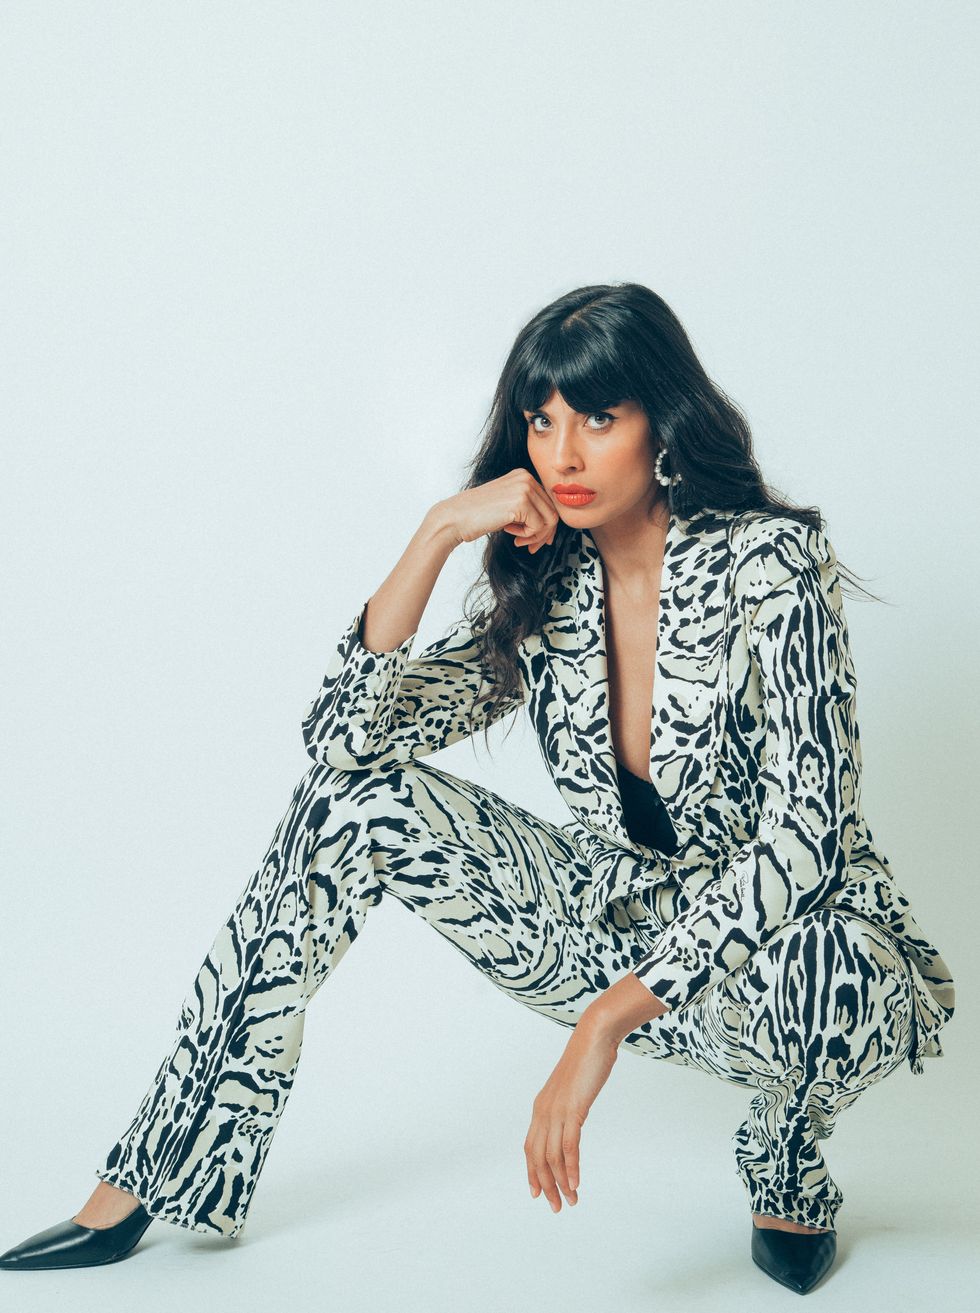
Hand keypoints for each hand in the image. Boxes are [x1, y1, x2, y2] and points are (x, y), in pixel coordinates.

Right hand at [436, 469, 558, 553]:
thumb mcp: (507, 504)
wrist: (456, 517)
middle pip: (553, 511)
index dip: (545, 525)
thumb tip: (552, 525)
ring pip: (549, 520)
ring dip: (536, 536)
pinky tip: (510, 533)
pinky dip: (527, 536)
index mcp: (523, 475)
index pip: (548, 502)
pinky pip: (539, 527)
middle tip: (530, 546)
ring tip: (519, 540)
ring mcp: (524, 488)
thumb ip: (529, 508)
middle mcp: (526, 477)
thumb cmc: (478, 515)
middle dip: (544, 533)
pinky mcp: (521, 502)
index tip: (536, 540)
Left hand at [524, 1018, 619, 1212]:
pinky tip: (576, 1183)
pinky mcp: (573, 1109)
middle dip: (546, 1185)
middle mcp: (543, 1111)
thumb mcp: (572, 1090)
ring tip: (570, 1200)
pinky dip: (571, 1168)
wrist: (593, 1038)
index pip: (531, 1148)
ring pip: (552, 1156)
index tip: (538, 1193)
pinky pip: (569, 1146)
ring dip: (560, 1182)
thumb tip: (572, 1121)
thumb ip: (569, 1108)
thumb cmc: (586, 1062)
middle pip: (538, 1157)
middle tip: (556, 1207)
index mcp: (541, 1108)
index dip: (532, 1172)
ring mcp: (557, 1110)